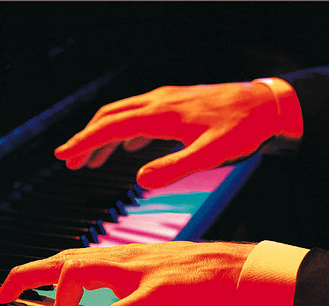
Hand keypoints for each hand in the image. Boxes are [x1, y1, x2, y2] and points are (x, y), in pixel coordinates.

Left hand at [0, 241, 253, 305]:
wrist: (241, 272)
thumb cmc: (204, 277)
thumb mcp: (159, 279)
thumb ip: (128, 290)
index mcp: (129, 259)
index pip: (75, 259)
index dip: (41, 272)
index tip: (17, 288)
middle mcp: (129, 260)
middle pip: (68, 259)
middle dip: (30, 275)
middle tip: (4, 294)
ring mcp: (143, 274)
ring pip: (83, 273)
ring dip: (57, 304)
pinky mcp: (161, 293)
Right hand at [54, 79, 300, 188]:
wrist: (265, 105)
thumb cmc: (241, 129)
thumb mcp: (210, 153)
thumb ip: (175, 167)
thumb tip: (140, 180)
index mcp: (161, 114)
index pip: (110, 127)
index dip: (84, 141)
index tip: (63, 155)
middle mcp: (159, 102)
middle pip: (110, 117)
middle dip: (87, 139)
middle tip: (71, 161)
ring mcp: (167, 101)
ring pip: (124, 115)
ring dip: (105, 136)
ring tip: (93, 159)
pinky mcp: (177, 104)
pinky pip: (142, 116)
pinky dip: (127, 131)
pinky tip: (130, 146)